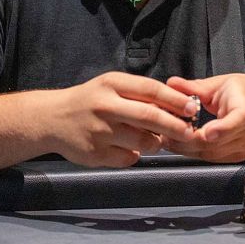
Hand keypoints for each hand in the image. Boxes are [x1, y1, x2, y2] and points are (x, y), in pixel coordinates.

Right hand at [48, 72, 197, 167]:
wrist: (52, 119)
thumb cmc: (90, 100)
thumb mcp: (111, 86)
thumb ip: (139, 93)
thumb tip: (176, 106)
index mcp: (112, 84)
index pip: (151, 90)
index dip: (175, 100)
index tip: (192, 108)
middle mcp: (105, 106)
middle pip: (149, 116)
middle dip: (175, 125)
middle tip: (189, 132)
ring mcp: (99, 131)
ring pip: (142, 142)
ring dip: (156, 143)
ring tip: (156, 140)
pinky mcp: (95, 154)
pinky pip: (127, 159)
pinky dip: (134, 156)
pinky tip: (129, 149)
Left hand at [161, 74, 244, 162]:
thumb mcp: (223, 83)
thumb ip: (195, 87)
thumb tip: (172, 83)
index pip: (237, 123)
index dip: (220, 129)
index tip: (206, 131)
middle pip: (214, 144)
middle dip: (186, 139)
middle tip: (164, 130)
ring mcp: (243, 149)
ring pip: (208, 155)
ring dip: (186, 147)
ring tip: (168, 135)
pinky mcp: (237, 157)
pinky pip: (211, 158)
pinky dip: (195, 151)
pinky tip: (183, 141)